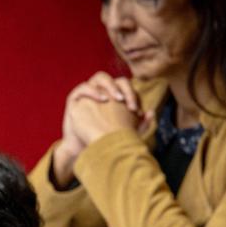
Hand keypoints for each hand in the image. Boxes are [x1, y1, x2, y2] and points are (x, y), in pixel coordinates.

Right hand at [53, 72, 144, 187]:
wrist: (84, 149)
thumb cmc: (103, 140)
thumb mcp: (124, 134)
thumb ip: (139, 125)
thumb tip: (151, 113)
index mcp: (115, 96)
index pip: (127, 87)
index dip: (133, 96)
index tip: (136, 111)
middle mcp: (102, 91)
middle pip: (116, 80)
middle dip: (124, 89)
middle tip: (128, 103)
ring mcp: (88, 93)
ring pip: (100, 78)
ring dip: (110, 85)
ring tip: (116, 99)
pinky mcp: (74, 98)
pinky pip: (83, 87)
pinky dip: (93, 90)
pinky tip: (102, 99)